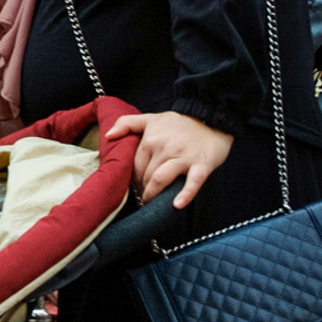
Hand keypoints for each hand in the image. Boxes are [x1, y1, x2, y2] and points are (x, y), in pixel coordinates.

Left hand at [111, 110, 234, 208]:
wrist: (213, 116)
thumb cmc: (180, 122)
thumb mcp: (152, 119)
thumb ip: (127, 124)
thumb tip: (108, 136)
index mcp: (150, 140)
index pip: (135, 167)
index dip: (134, 180)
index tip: (138, 186)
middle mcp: (164, 149)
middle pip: (146, 176)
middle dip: (143, 189)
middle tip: (145, 197)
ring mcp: (184, 157)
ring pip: (161, 180)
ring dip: (153, 195)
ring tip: (152, 203)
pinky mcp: (202, 164)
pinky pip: (193, 182)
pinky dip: (185, 195)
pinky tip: (176, 205)